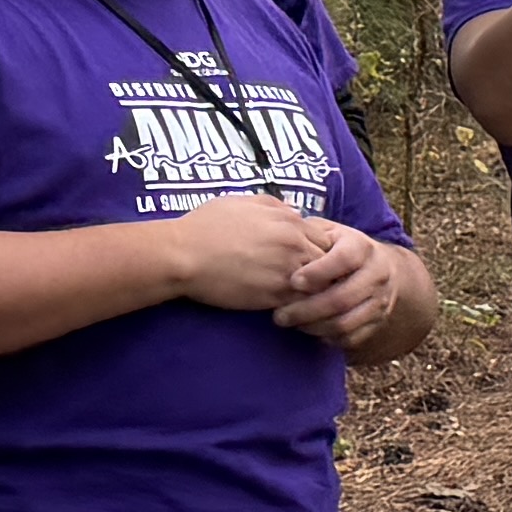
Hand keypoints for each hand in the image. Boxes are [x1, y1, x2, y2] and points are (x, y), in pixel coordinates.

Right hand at [157, 195, 337, 312]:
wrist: (181, 255)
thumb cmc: (205, 226)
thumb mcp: (241, 203)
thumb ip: (274, 205)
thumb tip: (295, 211)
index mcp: (289, 221)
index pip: (327, 240)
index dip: (323, 251)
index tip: (313, 260)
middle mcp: (294, 245)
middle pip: (330, 263)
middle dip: (326, 273)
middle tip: (318, 282)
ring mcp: (286, 272)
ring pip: (321, 285)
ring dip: (317, 291)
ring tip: (308, 297)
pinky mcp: (274, 296)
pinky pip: (303, 304)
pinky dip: (303, 307)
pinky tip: (294, 308)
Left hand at [268, 219, 426, 351]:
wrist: (382, 267)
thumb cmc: (340, 247)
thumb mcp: (328, 232)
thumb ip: (308, 234)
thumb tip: (279, 239)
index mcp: (363, 247)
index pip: (345, 259)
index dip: (318, 272)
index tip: (293, 281)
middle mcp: (377, 274)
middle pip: (342, 298)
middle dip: (307, 309)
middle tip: (279, 315)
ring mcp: (380, 301)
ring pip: (346, 322)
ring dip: (314, 327)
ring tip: (290, 323)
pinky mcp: (378, 322)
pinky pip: (351, 338)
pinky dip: (327, 338)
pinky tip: (309, 329)